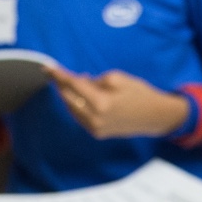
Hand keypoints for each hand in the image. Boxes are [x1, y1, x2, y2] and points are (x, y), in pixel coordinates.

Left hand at [46, 66, 188, 139]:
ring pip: (72, 109)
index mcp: (100, 102)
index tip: (47, 67)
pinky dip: (76, 105)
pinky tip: (79, 96)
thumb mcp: (118, 78)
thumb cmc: (139, 93)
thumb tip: (80, 82)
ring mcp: (94, 128)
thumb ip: (95, 80)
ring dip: (68, 95)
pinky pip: (79, 117)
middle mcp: (94, 118)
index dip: (59, 75)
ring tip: (68, 82)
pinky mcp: (97, 133)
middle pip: (68, 99)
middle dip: (61, 85)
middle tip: (54, 73)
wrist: (154, 116)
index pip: (73, 85)